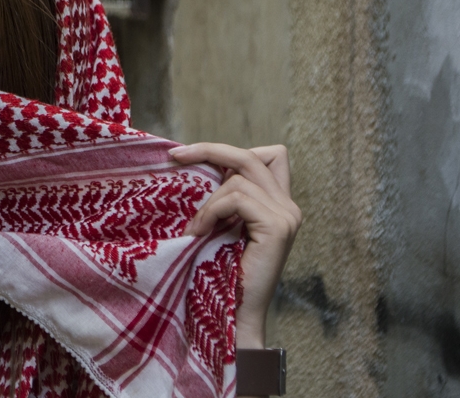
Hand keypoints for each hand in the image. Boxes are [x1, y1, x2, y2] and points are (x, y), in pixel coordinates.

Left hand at [171, 143, 300, 347]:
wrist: (233, 314)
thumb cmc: (220, 273)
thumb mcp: (222, 225)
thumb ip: (224, 198)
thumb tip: (195, 162)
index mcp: (278, 204)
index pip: (269, 155)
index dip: (232, 150)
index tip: (192, 154)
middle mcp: (289, 206)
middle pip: (253, 156)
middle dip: (211, 150)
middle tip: (175, 156)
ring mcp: (287, 216)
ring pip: (238, 180)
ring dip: (207, 203)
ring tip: (195, 229)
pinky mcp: (277, 227)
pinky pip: (237, 198)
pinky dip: (212, 212)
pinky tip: (200, 233)